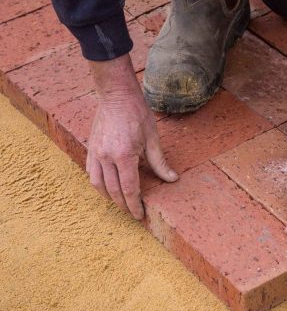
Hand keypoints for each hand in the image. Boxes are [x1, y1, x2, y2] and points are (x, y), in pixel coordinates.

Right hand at [86, 54, 177, 219]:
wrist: (116, 95)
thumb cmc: (137, 114)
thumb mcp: (153, 138)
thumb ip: (160, 162)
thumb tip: (172, 179)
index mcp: (124, 155)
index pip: (129, 189)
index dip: (135, 205)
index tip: (140, 215)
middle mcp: (106, 157)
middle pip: (114, 191)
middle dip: (124, 205)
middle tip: (133, 213)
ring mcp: (95, 153)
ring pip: (99, 185)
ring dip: (110, 198)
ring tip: (121, 203)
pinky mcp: (90, 149)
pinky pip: (91, 174)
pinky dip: (99, 185)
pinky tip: (108, 188)